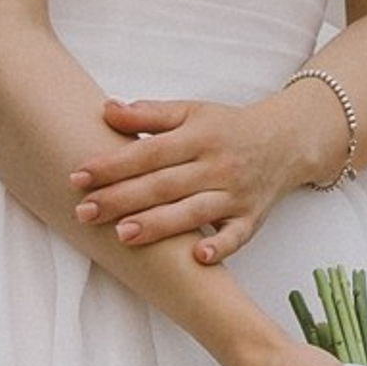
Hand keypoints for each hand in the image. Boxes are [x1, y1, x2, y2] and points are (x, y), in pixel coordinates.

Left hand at [71, 84, 337, 265]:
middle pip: (164, 184)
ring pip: (193, 212)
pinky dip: (221, 247)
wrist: (288, 140)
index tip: (78, 175)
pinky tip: (198, 256)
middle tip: (85, 212)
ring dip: (159, 224)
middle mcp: (217, 165)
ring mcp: (235, 193)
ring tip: (123, 234)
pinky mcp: (251, 217)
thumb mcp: (192, 112)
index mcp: (199, 136)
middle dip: (122, 199)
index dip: (113, 164)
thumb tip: (107, 110)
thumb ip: (150, 115)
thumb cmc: (229, 128)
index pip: (149, 152)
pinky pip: (237, 235)